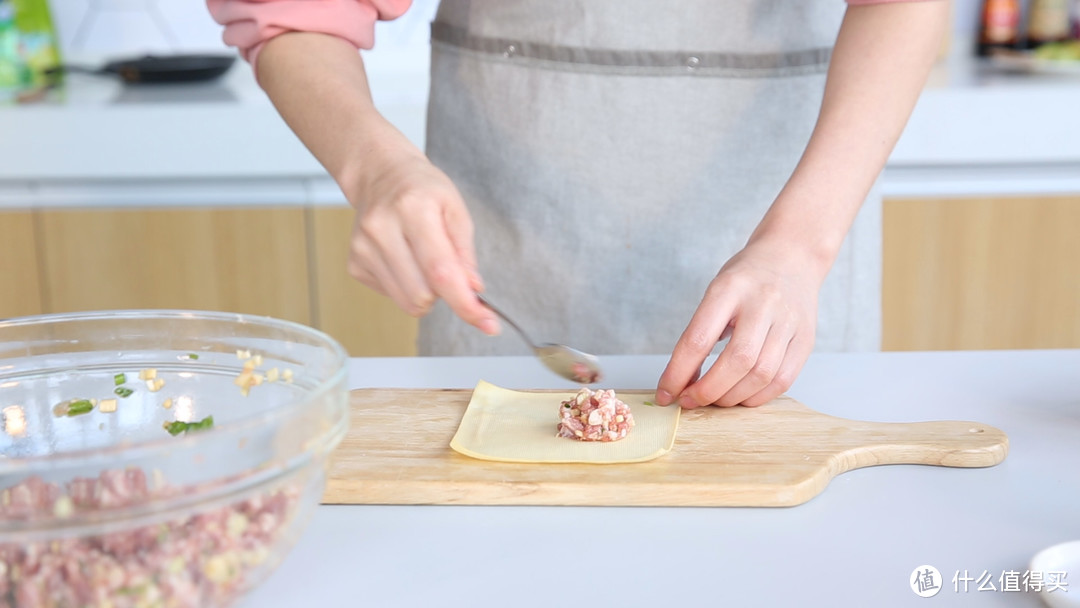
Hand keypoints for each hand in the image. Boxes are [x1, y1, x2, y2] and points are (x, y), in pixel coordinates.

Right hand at [346, 149, 499, 334]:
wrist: (381, 175)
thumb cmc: (422, 190)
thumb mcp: (455, 208)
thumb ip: (465, 252)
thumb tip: (472, 289)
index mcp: (413, 209)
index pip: (440, 271)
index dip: (465, 303)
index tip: (488, 323)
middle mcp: (382, 229)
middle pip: (423, 295)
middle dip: (444, 292)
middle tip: (447, 268)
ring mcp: (363, 248)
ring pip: (407, 302)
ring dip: (426, 292)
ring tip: (423, 260)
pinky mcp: (354, 264)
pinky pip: (392, 297)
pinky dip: (406, 286)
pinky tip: (404, 259)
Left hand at [654, 239, 823, 407]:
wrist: (791, 257)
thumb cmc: (746, 279)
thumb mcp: (716, 292)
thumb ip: (699, 333)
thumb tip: (681, 382)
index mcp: (730, 288)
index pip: (699, 339)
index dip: (678, 373)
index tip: (664, 393)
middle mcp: (763, 303)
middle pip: (737, 360)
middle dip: (707, 391)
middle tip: (689, 401)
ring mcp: (789, 321)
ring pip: (761, 374)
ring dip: (731, 398)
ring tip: (714, 399)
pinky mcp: (806, 339)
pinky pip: (783, 380)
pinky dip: (757, 397)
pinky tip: (741, 396)